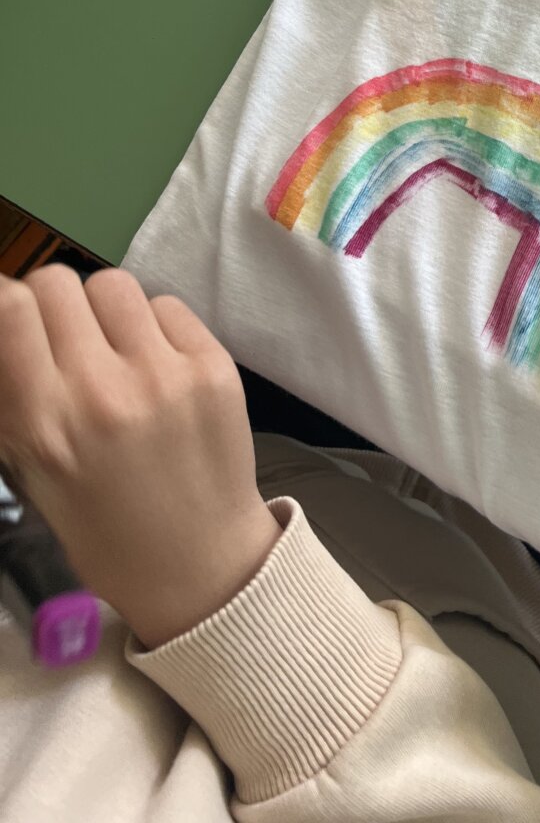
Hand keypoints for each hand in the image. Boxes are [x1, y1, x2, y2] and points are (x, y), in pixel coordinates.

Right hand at [0, 265, 281, 648]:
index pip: (10, 308)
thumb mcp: (33, 469)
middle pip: (57, 282)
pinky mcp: (213, 365)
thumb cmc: (103, 525)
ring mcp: (162, 373)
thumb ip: (17, 394)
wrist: (199, 562)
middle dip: (51, 305)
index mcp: (44, 423)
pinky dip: (153, 326)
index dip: (6, 300)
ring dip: (103, 310)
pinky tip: (155, 366)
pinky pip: (166, 305)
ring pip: (112, 284)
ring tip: (112, 350)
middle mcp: (100, 389)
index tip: (15, 317)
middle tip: (63, 338)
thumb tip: (10, 323)